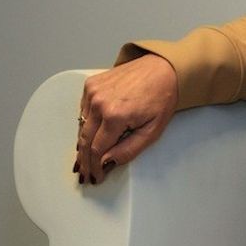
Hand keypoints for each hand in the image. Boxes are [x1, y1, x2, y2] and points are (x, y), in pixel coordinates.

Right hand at [75, 54, 178, 184]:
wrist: (163, 68)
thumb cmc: (162, 97)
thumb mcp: (153, 130)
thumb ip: (128, 150)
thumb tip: (106, 162)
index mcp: (115, 115)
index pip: (96, 150)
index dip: (94, 167)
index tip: (96, 177)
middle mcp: (99, 103)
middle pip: (84, 140)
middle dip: (84, 160)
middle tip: (86, 174)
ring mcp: (92, 92)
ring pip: (81, 126)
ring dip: (83, 143)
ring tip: (85, 159)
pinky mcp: (91, 84)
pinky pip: (83, 110)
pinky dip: (86, 123)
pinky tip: (93, 132)